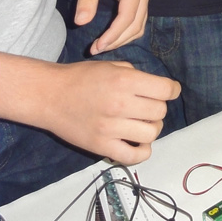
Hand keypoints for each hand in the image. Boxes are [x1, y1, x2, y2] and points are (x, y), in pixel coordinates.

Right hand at [43, 60, 179, 164]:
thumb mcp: (111, 65)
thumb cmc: (81, 77)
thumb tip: (156, 88)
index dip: (172, 90)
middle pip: (160, 112)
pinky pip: (133, 156)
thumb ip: (135, 75)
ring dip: (152, 128)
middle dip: (158, 108)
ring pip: (151, 133)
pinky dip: (143, 152)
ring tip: (142, 123)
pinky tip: (139, 143)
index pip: (165, 90)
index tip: (169, 91)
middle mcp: (120, 104)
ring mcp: (110, 128)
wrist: (49, 95)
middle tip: (147, 106)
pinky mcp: (100, 146)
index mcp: (124, 81)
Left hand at [76, 0, 150, 54]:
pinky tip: (110, 36)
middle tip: (96, 49)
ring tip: (101, 46)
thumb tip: (81, 23)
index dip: (113, 34)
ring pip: (140, 24)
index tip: (97, 46)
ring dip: (123, 38)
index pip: (127, 16)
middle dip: (117, 40)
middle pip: (137, 24)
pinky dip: (126, 31)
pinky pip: (137, 19)